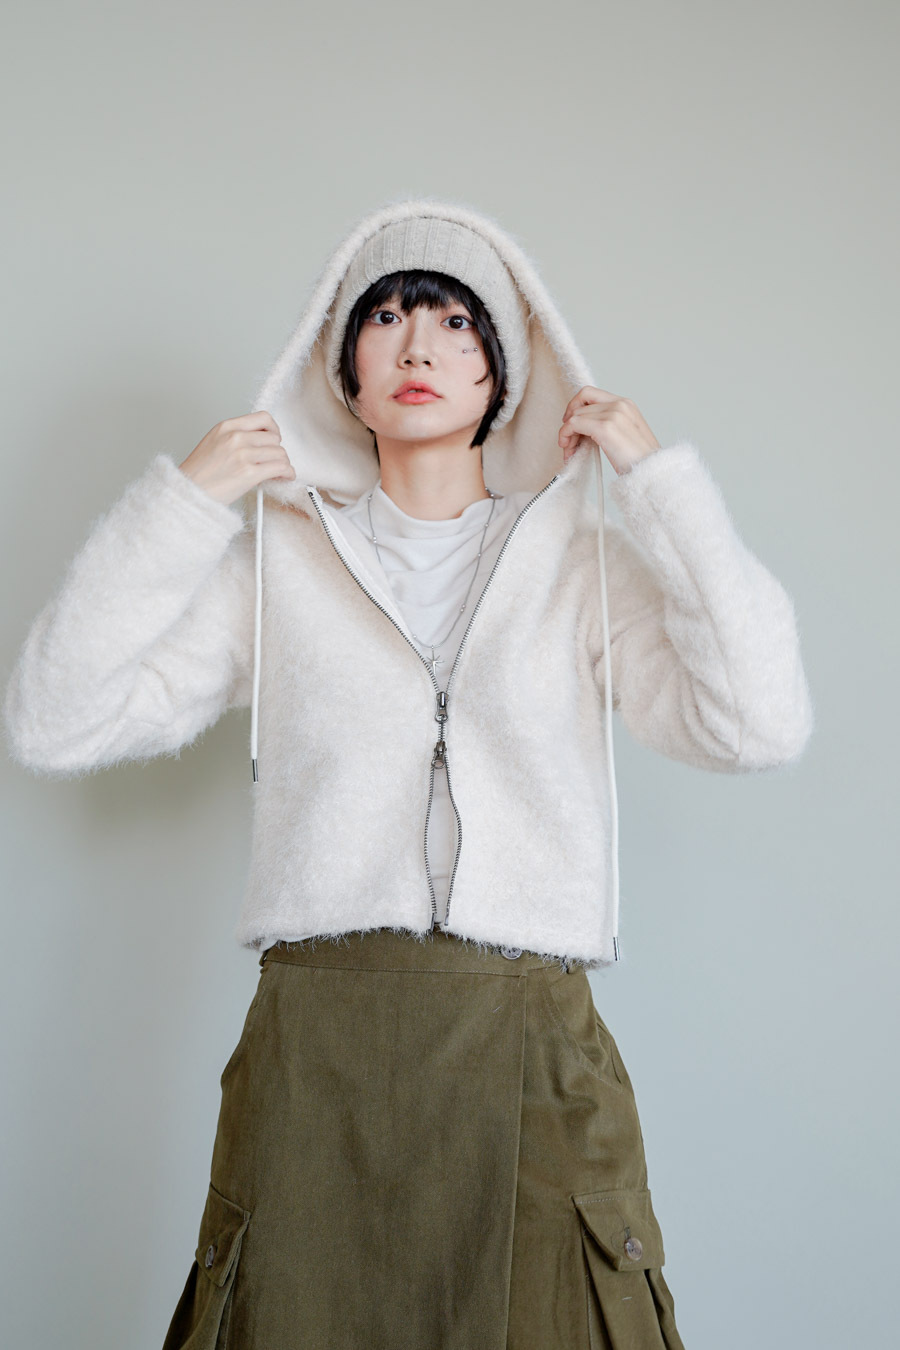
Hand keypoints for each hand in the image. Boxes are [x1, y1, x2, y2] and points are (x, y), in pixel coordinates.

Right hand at [179, 412, 295, 505]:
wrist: (188, 492)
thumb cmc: (199, 474)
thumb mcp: (214, 442)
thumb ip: (236, 437)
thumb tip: (262, 442)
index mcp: (227, 427)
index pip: (263, 418)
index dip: (274, 430)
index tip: (274, 439)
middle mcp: (235, 437)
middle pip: (274, 438)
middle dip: (277, 451)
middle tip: (273, 461)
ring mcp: (242, 454)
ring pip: (280, 453)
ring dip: (283, 463)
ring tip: (277, 472)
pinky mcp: (249, 473)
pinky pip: (280, 467)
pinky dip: (287, 473)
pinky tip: (284, 477)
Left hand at [558, 387, 660, 473]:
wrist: (652, 472)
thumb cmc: (639, 460)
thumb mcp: (626, 433)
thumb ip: (608, 423)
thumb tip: (582, 426)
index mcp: (626, 403)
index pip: (590, 393)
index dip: (575, 406)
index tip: (571, 423)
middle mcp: (620, 404)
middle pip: (580, 402)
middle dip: (569, 422)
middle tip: (567, 442)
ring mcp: (613, 414)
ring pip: (575, 415)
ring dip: (567, 433)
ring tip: (570, 451)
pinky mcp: (605, 428)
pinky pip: (574, 424)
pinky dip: (566, 435)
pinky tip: (569, 450)